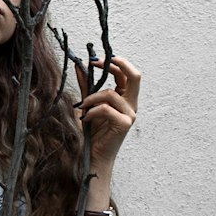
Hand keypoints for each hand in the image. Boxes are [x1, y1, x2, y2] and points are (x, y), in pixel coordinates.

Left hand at [75, 56, 139, 179]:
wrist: (94, 155)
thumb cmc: (93, 131)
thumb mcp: (89, 103)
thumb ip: (86, 85)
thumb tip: (79, 65)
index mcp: (126, 98)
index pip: (127, 74)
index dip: (114, 63)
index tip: (94, 60)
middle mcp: (131, 105)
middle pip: (135, 76)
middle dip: (117, 65)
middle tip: (95, 62)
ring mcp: (130, 115)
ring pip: (111, 94)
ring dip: (92, 97)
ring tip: (82, 107)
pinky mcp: (124, 124)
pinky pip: (106, 108)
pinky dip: (92, 111)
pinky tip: (85, 118)